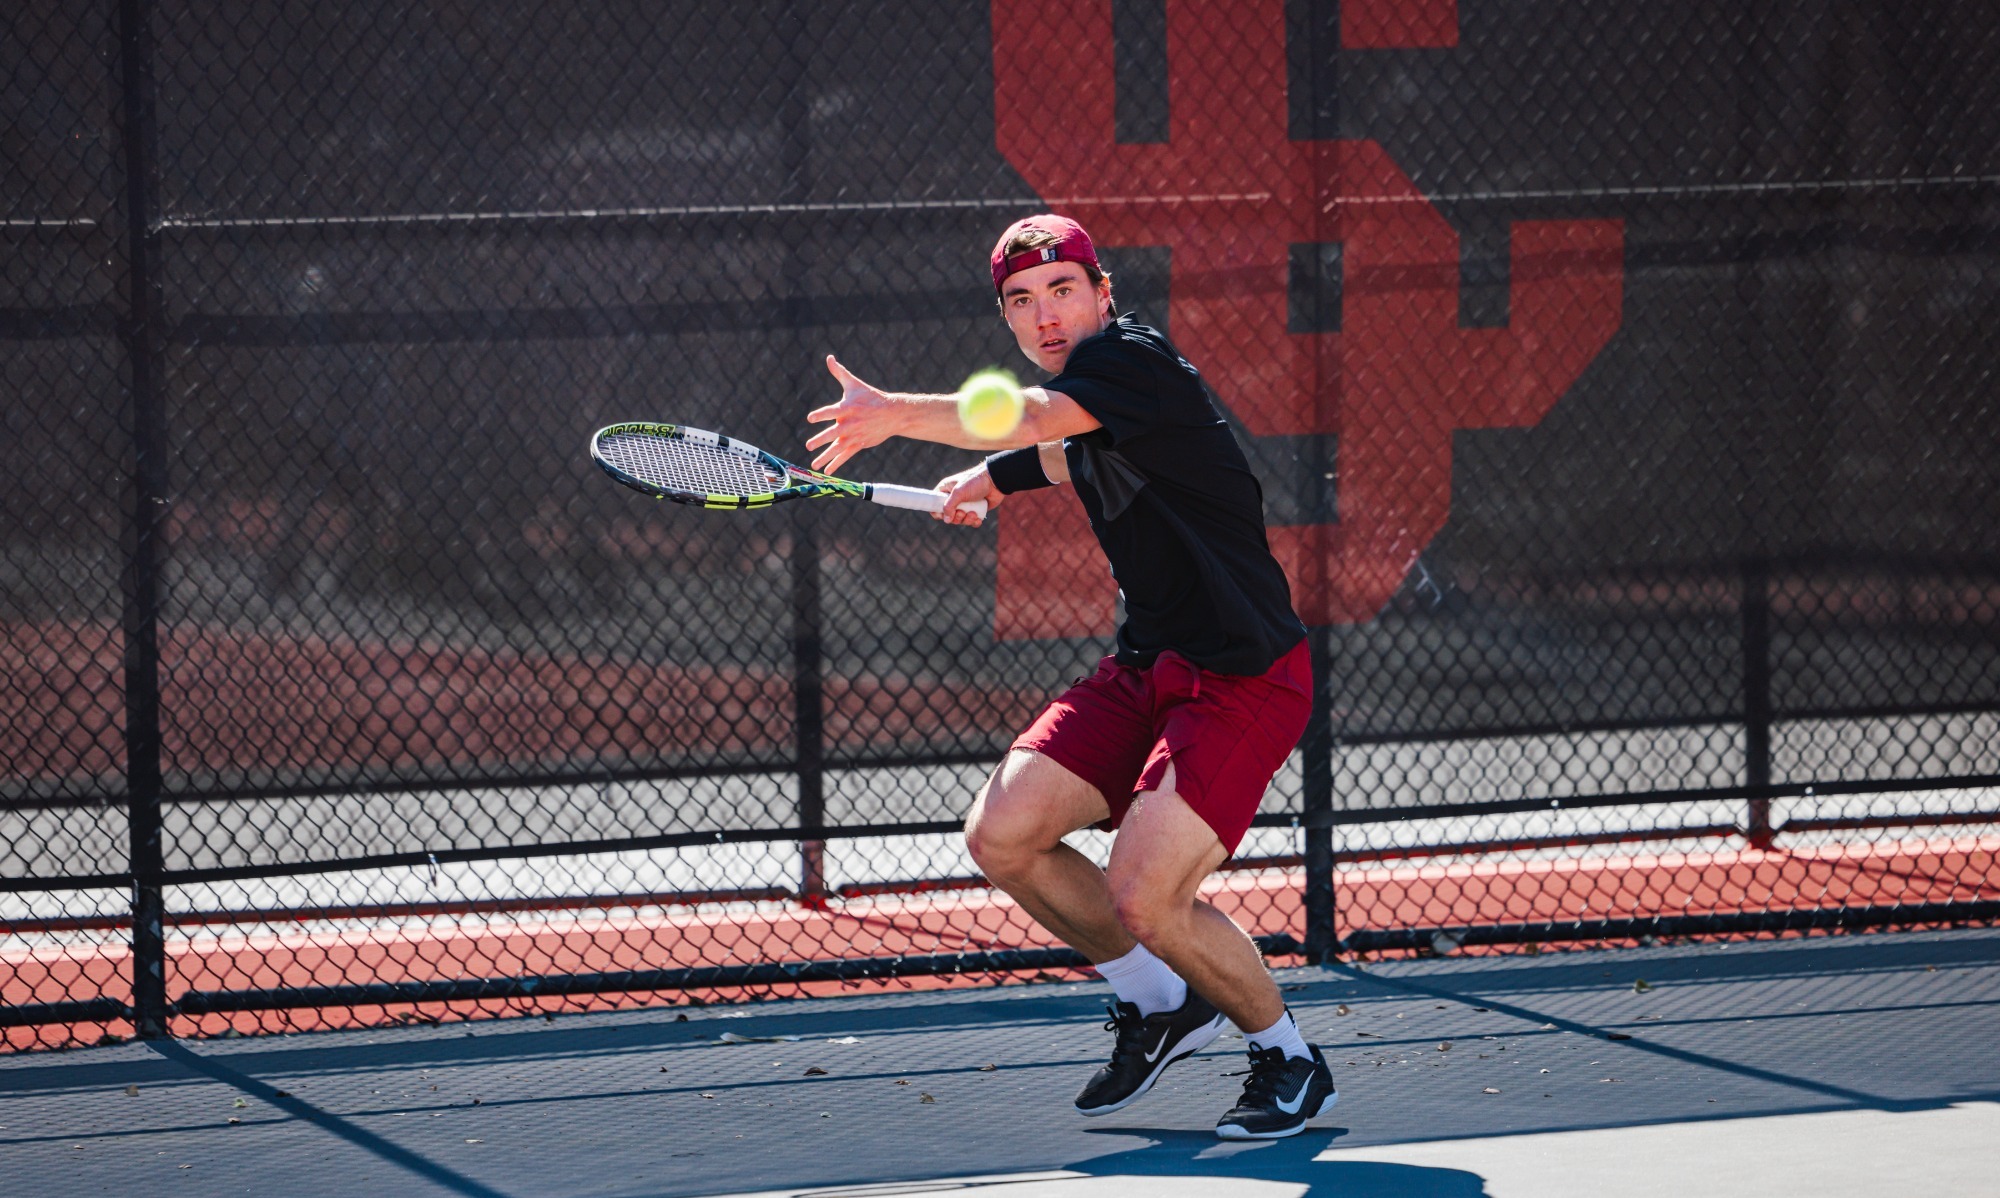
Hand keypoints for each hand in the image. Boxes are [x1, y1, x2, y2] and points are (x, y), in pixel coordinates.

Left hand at [805, 355, 895, 474]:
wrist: (893, 413)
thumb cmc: (870, 396)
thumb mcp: (854, 384)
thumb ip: (839, 372)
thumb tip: (829, 358)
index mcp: (847, 407)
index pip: (831, 411)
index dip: (821, 415)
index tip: (811, 418)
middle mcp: (850, 423)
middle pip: (833, 433)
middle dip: (821, 440)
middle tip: (809, 445)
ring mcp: (855, 435)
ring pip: (838, 448)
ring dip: (826, 457)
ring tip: (814, 464)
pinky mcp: (860, 444)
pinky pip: (846, 455)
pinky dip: (837, 463)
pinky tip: (827, 471)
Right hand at [934, 463, 999, 526]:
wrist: (996, 481)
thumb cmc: (975, 482)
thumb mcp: (959, 492)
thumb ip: (949, 506)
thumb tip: (946, 520)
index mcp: (946, 490)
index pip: (935, 504)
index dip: (938, 512)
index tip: (944, 514)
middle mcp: (954, 498)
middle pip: (948, 516)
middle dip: (956, 517)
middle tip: (963, 512)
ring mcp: (965, 504)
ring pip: (960, 520)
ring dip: (966, 520)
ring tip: (973, 514)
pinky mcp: (975, 510)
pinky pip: (971, 521)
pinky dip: (974, 522)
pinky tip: (978, 518)